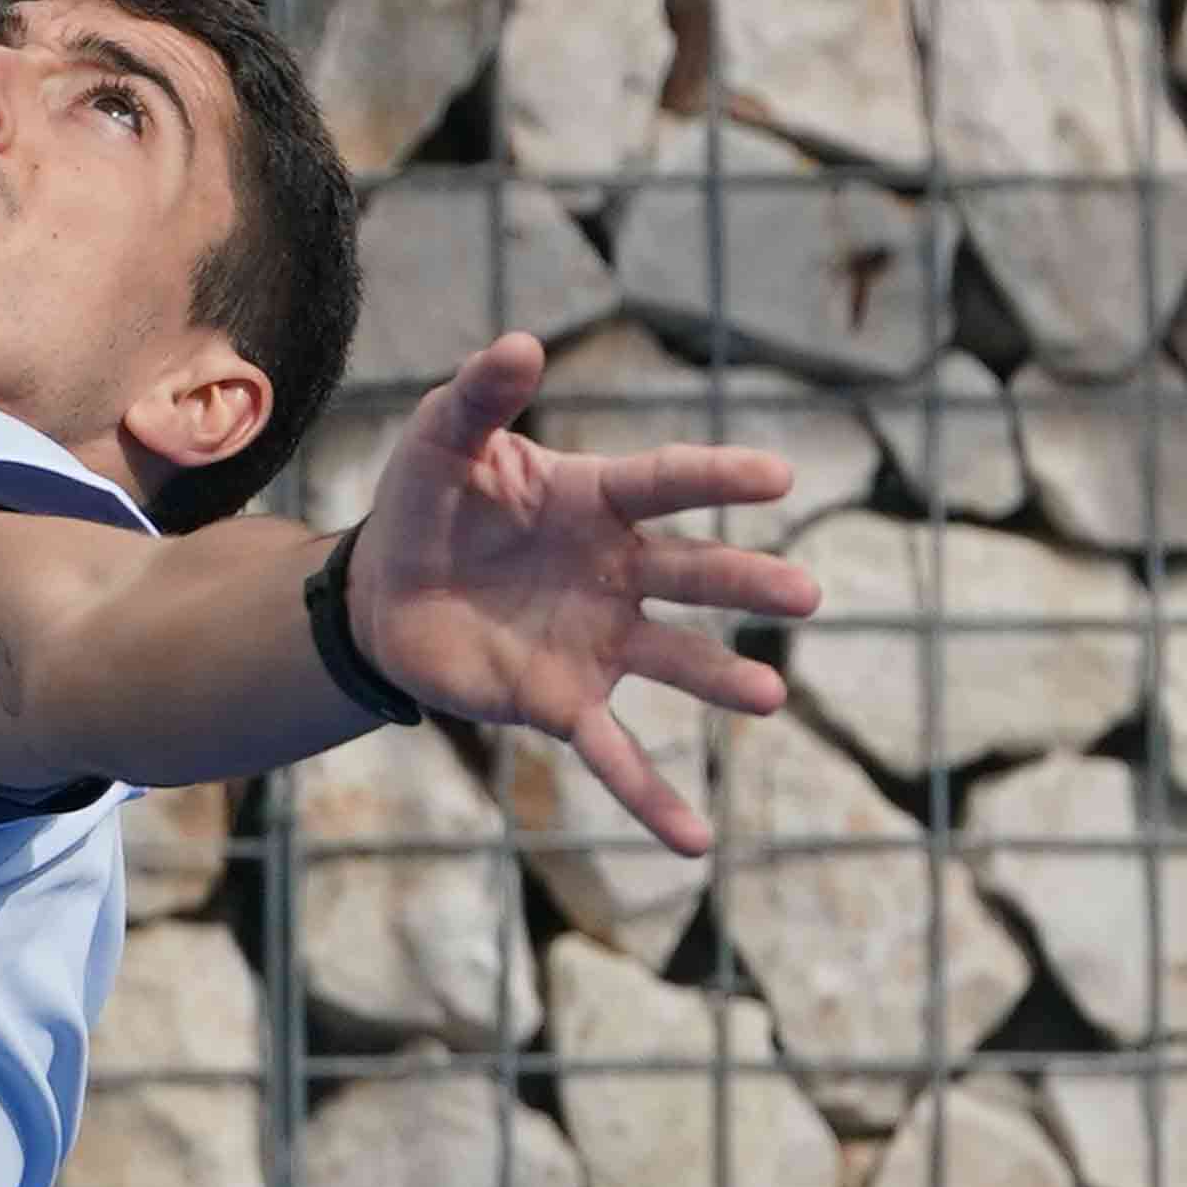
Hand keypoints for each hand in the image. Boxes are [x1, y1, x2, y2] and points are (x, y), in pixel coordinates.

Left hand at [342, 332, 822, 855]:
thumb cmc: (426, 505)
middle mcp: (615, 573)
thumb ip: (481, 396)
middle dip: (746, 583)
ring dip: (723, 680)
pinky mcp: (561, 702)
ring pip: (674, 661)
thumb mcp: (440, 440)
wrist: (380, 593)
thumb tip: (521, 342)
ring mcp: (597, 641)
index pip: (667, 484)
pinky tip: (695, 844)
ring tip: (770, 699)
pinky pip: (615, 755)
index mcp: (596, 501)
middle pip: (692, 575)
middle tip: (806, 594)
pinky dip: (652, 800)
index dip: (719, 479)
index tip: (779, 476)